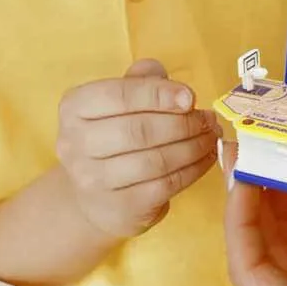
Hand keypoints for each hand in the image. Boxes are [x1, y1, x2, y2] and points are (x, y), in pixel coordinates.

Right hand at [56, 59, 221, 238]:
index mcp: (75, 107)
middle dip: (183, 123)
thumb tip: (165, 77)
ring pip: (156, 161)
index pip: (119, 95)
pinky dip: (193, 169)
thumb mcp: (119, 101)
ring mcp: (93, 181)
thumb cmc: (112, 134)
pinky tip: (206, 157)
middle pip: (139, 131)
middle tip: (207, 118)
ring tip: (211, 135)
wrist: (90, 195)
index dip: (158, 94)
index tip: (190, 97)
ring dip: (193, 146)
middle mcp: (75, 144)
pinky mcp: (118, 209)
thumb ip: (140, 81)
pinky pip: (165, 185)